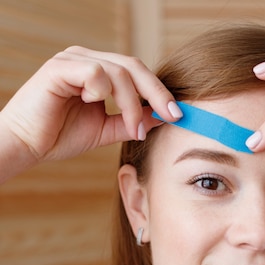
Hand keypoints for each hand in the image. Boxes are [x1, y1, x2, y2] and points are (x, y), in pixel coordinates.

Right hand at [0, 46, 180, 164]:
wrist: (27, 145)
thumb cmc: (59, 136)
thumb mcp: (104, 129)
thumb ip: (130, 121)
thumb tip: (161, 117)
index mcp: (98, 71)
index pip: (137, 73)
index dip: (159, 92)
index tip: (178, 114)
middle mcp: (86, 59)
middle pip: (134, 66)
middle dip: (156, 93)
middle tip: (171, 115)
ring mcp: (72, 60)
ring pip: (118, 71)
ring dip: (131, 104)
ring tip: (132, 129)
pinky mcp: (59, 68)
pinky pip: (94, 73)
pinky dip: (102, 91)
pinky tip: (93, 106)